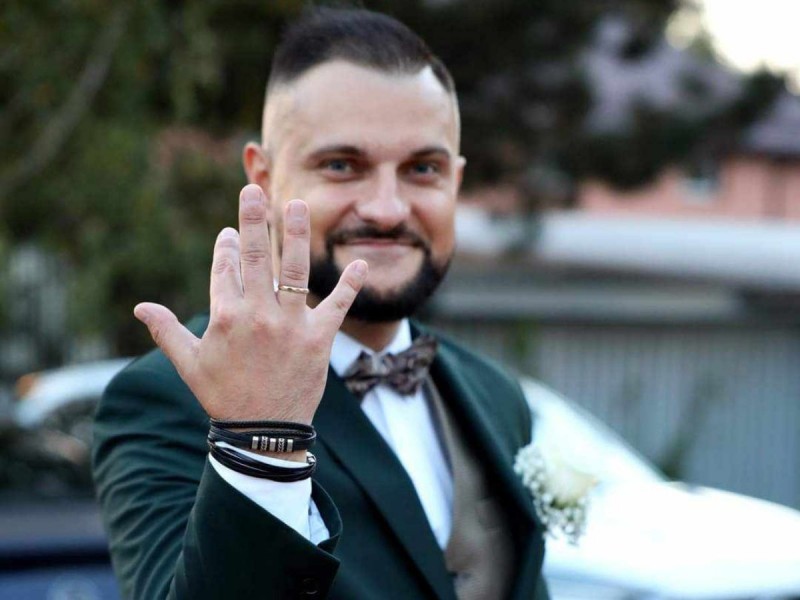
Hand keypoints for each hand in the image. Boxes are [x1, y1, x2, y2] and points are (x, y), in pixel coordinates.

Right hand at [133, 184, 366, 428]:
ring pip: (292, 270)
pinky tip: (362, 263)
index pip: (224, 268)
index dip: (225, 246)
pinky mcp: (318, 338)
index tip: (228, 232)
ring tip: (297, 205)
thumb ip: (166, 331)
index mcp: (225, 316)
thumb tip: (140, 307)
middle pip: (254, 256)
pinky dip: (350, 285)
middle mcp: (257, 314)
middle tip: (253, 190)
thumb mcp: (190, 364)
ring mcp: (290, 324)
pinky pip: (337, 305)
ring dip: (295, 234)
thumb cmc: (223, 396)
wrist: (263, 432)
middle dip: (252, 219)